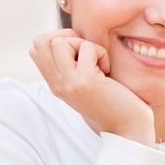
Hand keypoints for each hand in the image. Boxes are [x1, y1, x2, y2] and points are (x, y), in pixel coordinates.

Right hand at [29, 30, 155, 144]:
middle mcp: (57, 84)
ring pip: (59, 41)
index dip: (58, 38)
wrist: (128, 129)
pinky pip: (87, 48)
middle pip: (41, 41)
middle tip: (87, 53)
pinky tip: (108, 70)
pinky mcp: (85, 82)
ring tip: (97, 62)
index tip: (80, 52)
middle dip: (68, 37)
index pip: (36, 47)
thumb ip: (73, 65)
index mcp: (55, 83)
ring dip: (83, 43)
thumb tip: (70, 35)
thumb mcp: (86, 82)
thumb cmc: (115, 102)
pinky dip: (102, 53)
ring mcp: (69, 83)